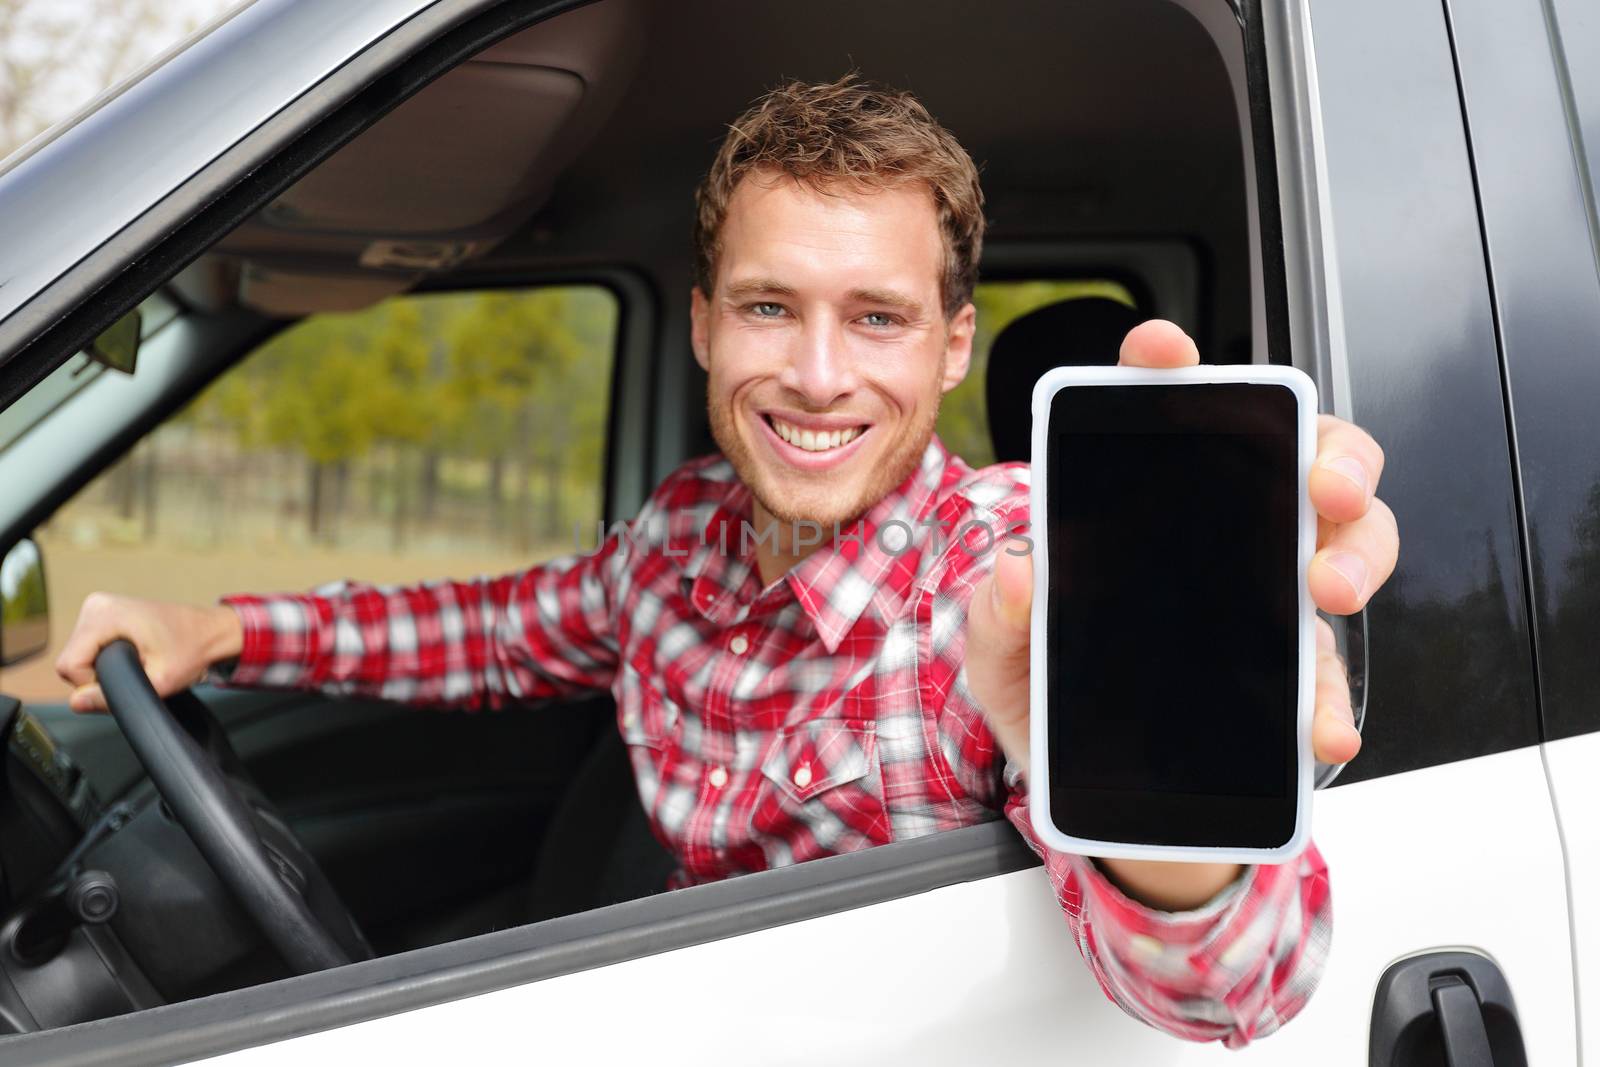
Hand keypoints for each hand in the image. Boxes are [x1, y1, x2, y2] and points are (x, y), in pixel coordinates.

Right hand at [55, 593, 243, 712]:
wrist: (210, 630)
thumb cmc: (191, 651)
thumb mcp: (158, 681)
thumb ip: (113, 696)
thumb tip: (76, 702)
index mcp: (105, 615)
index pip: (69, 664)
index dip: (91, 684)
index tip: (124, 681)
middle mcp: (97, 605)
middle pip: (72, 659)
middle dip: (97, 676)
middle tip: (136, 671)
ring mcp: (98, 606)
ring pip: (78, 654)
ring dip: (101, 667)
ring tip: (136, 661)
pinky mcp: (102, 612)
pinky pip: (87, 646)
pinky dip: (104, 657)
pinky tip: (131, 654)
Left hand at [966, 320, 1396, 905]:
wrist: (1088, 798)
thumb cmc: (1049, 700)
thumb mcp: (1003, 658)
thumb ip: (1001, 613)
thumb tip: (1024, 568)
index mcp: (1142, 514)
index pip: (1164, 420)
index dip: (1166, 370)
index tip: (1160, 346)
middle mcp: (1219, 541)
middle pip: (1297, 463)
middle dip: (1327, 456)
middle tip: (1320, 486)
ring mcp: (1264, 605)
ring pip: (1345, 547)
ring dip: (1357, 556)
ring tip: (1329, 591)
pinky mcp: (1289, 679)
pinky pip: (1329, 675)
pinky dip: (1330, 699)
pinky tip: (1317, 725)